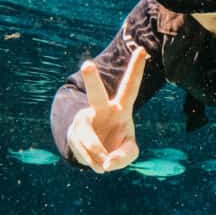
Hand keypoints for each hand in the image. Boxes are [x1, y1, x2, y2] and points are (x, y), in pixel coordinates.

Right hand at [66, 48, 146, 172]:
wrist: (93, 151)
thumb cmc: (117, 143)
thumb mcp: (129, 149)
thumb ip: (125, 156)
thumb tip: (107, 164)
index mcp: (120, 108)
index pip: (130, 86)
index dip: (136, 69)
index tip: (142, 50)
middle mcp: (100, 109)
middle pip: (96, 94)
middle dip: (91, 79)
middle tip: (87, 65)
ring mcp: (84, 120)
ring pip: (91, 141)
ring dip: (100, 157)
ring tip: (104, 164)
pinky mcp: (74, 134)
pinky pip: (87, 155)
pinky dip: (94, 164)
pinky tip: (96, 161)